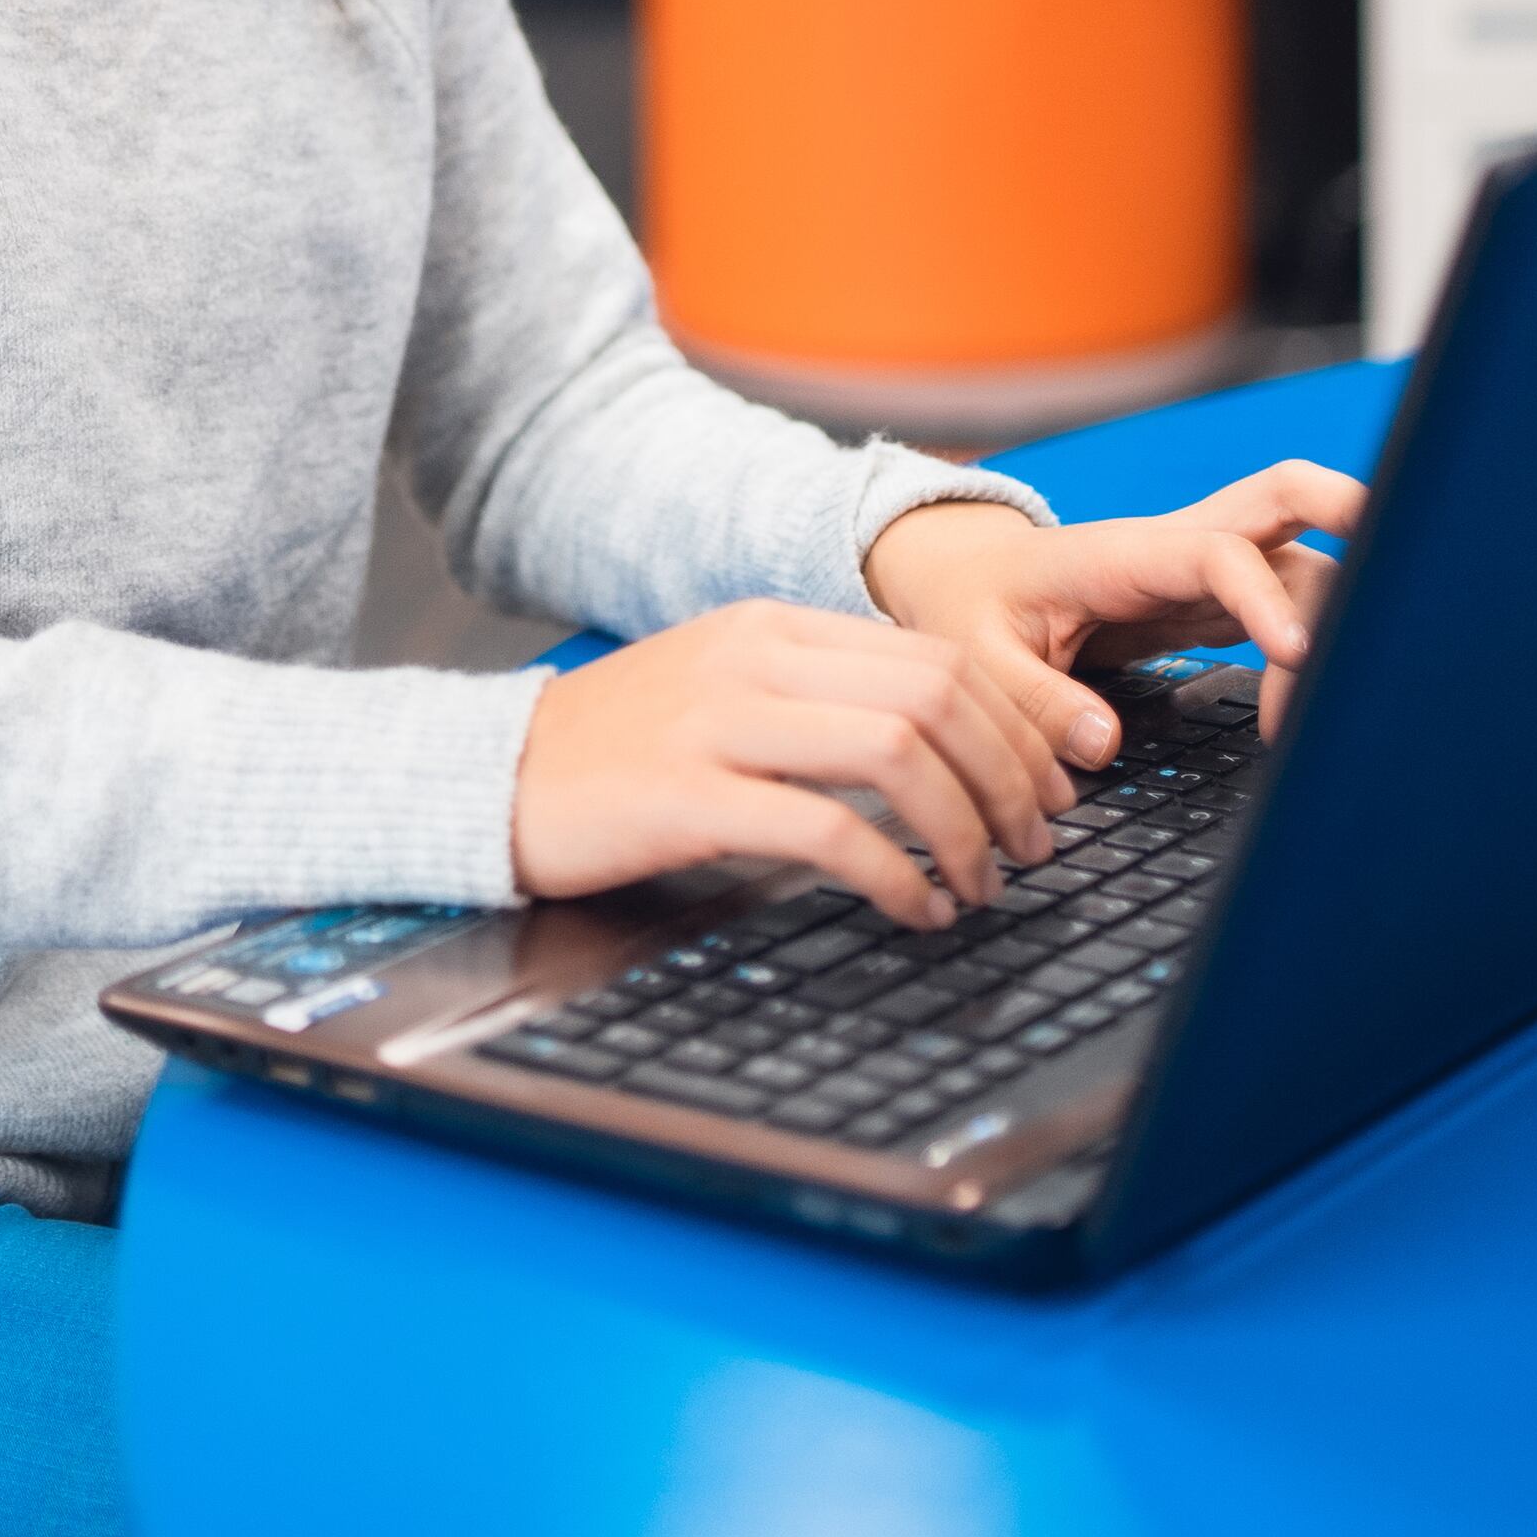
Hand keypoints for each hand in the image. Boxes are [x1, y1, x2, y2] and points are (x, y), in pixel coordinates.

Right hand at [507, 600, 1081, 930]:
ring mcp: (719, 722)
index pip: (936, 655)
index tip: (1047, 788)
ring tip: (982, 882)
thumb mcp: (724, 691)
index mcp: (772, 626)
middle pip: (936, 695)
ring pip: (899, 753)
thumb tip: (944, 745)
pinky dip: (897, 877)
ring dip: (967, 828)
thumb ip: (820, 699)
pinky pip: (830, 832)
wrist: (489, 776)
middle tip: (1034, 844)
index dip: (1015, 727)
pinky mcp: (689, 795)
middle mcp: (753, 659)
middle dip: (1010, 778)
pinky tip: (915, 910)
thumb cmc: (617, 752)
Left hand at [860, 461, 1368, 745]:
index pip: (1218, 552)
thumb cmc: (971, 607)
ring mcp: (1208, 573)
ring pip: (1304, 564)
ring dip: (1331, 622)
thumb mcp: (972, 654)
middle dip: (1350, 506)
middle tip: (1403, 561)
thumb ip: (1030, 700)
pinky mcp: (1218, 606)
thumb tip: (1100, 745)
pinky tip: (1303, 712)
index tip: (1294, 657)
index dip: (1264, 598)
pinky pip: (1289, 609)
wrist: (970, 580)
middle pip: (1286, 496)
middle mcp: (1180, 549)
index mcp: (1125, 552)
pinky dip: (1314, 650)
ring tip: (1304, 720)